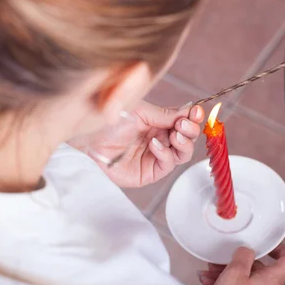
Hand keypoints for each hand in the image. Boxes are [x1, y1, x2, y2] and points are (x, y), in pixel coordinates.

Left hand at [75, 101, 204, 187]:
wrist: (88, 137)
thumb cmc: (110, 121)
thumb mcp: (142, 112)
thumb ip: (166, 115)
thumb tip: (190, 111)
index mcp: (159, 123)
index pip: (184, 122)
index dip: (194, 118)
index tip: (197, 112)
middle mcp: (160, 140)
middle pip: (188, 139)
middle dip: (191, 131)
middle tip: (183, 124)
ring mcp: (154, 157)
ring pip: (182, 154)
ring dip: (184, 143)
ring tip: (175, 134)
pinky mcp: (147, 173)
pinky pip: (167, 166)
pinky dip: (165, 154)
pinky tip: (155, 144)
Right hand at [199, 245, 284, 284]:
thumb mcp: (234, 274)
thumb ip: (243, 256)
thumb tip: (246, 249)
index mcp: (273, 279)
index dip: (280, 249)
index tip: (267, 246)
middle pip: (260, 269)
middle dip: (238, 264)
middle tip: (222, 261)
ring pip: (247, 281)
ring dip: (228, 275)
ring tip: (210, 274)